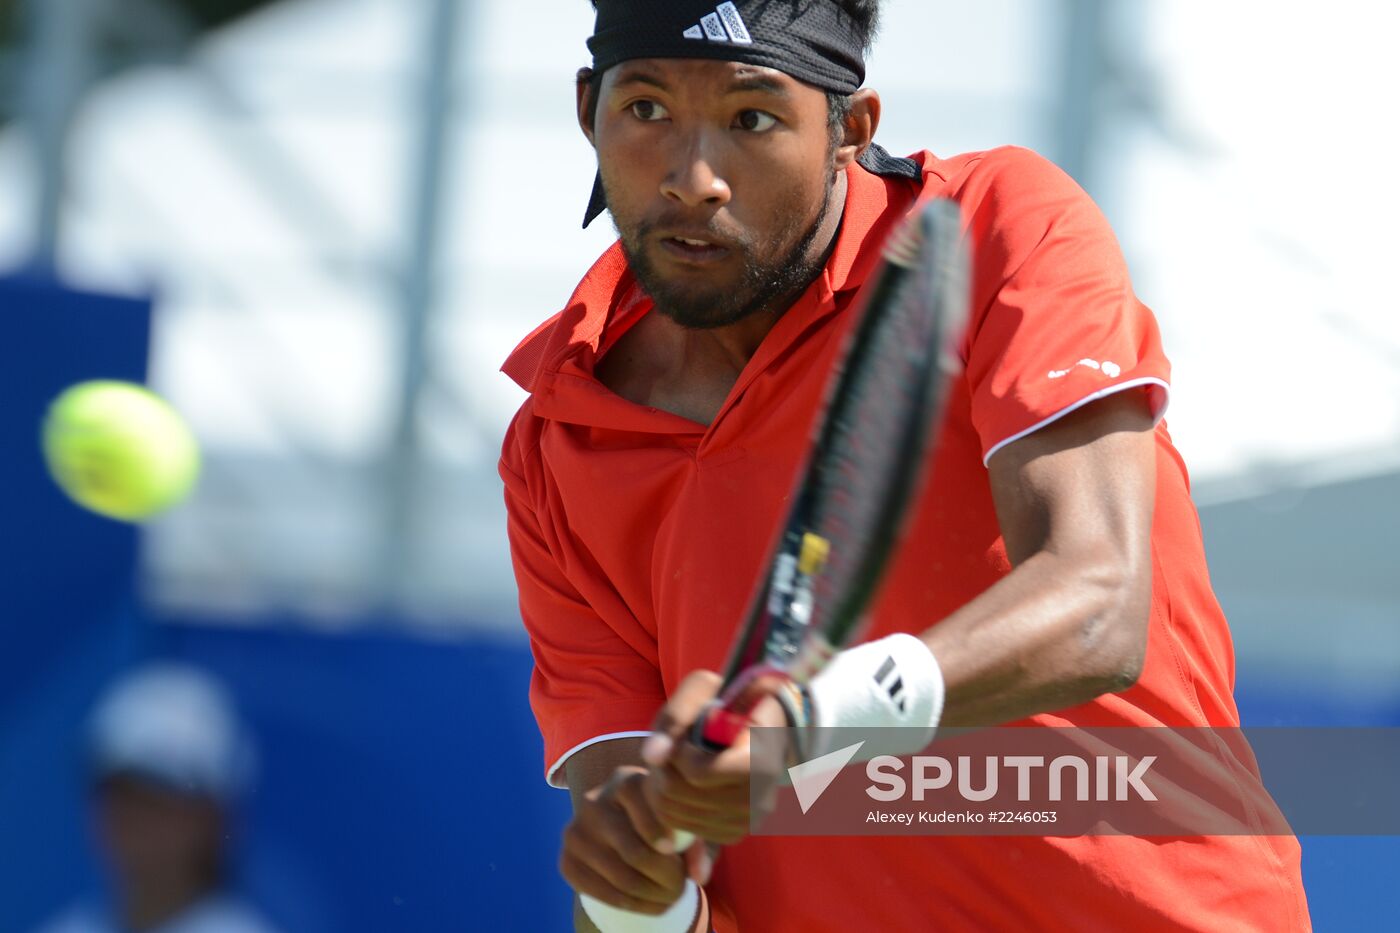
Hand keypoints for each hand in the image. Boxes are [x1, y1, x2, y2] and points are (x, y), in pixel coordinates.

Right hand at [561, 766, 689, 913]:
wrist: (623, 833)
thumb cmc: (662, 824)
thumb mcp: (683, 825)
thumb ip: (698, 845)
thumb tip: (700, 875)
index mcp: (625, 781)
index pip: (645, 807)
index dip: (665, 835)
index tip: (676, 853)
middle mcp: (594, 802)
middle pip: (635, 851)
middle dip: (666, 878)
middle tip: (681, 889)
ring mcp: (575, 833)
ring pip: (622, 877)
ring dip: (653, 896)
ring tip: (671, 898)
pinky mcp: (567, 862)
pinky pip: (602, 893)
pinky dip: (632, 905)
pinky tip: (650, 904)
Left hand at [641, 671, 788, 853]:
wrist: (762, 726)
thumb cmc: (729, 703)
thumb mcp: (705, 689)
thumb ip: (676, 715)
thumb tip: (652, 756)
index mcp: (759, 761)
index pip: (699, 773)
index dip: (679, 755)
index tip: (683, 738)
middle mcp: (759, 798)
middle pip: (682, 796)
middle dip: (664, 771)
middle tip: (669, 752)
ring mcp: (748, 820)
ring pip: (678, 816)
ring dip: (663, 789)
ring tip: (673, 766)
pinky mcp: (735, 833)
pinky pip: (685, 830)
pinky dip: (673, 809)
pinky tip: (682, 785)